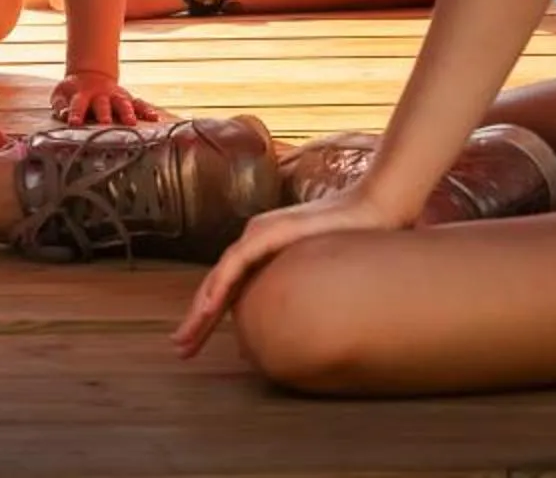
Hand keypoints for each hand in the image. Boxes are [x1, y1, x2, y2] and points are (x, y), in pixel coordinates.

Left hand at [50, 70, 161, 126]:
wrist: (90, 75)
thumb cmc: (73, 93)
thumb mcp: (61, 96)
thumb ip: (61, 107)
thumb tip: (65, 116)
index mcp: (82, 94)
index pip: (78, 104)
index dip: (76, 113)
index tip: (74, 123)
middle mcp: (101, 95)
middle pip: (102, 104)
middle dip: (104, 113)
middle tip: (105, 123)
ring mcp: (116, 96)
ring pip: (123, 103)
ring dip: (127, 112)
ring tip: (132, 122)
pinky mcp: (128, 99)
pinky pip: (139, 104)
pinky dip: (147, 110)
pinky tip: (155, 117)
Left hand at [169, 188, 407, 359]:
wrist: (375, 208)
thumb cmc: (353, 241)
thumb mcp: (318, 273)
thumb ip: (298, 292)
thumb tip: (288, 331)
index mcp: (263, 252)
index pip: (228, 287)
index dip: (209, 316)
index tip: (195, 343)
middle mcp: (253, 240)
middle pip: (217, 284)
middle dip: (197, 319)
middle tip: (181, 348)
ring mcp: (259, 234)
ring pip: (220, 276)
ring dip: (201, 308)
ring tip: (188, 335)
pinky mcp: (269, 232)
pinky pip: (237, 262)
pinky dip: (221, 285)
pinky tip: (210, 306)